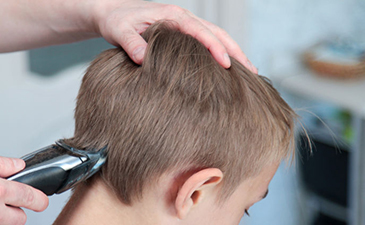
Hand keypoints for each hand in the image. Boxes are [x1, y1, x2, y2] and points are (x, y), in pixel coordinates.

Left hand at [93, 0, 256, 71]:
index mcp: (173, 16)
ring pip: (216, 36)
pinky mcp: (183, 34)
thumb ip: (131, 44)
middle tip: (252, 72)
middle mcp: (183, 18)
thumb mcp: (120, 31)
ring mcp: (185, 26)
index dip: (215, 48)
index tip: (227, 65)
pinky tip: (228, 68)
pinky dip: (221, 52)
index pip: (201, 32)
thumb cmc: (117, 21)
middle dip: (236, 51)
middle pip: (217, 33)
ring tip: (249, 72)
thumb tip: (144, 59)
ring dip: (233, 52)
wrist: (113, 13)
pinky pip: (207, 41)